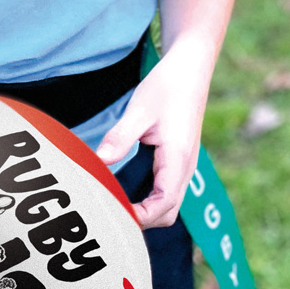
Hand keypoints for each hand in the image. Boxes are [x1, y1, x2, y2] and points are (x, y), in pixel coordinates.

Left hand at [95, 42, 209, 228]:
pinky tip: (124, 189)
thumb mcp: (139, 109)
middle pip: (167, 213)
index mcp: (178, 158)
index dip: (140, 217)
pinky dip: (148, 198)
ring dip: (145, 210)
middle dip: (142, 221)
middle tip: (108, 215)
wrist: (191, 67)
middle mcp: (185, 167)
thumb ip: (120, 138)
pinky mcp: (178, 159)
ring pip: (168, 203)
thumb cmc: (167, 86)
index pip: (163, 204)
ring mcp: (184, 165)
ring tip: (112, 205)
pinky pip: (166, 189)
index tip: (112, 216)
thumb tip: (98, 161)